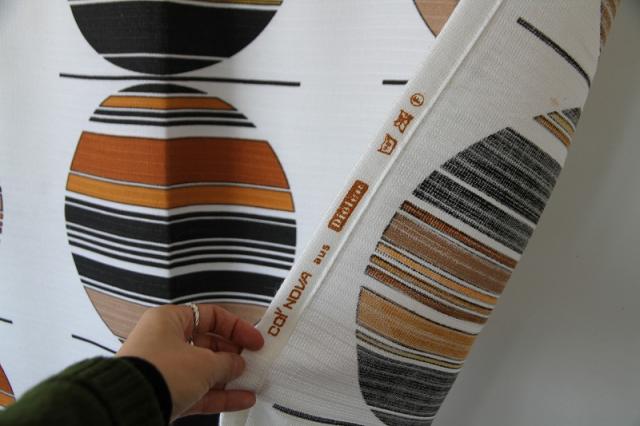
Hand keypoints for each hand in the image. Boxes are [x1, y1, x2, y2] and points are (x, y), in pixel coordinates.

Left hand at [116, 304, 263, 420]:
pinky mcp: (165, 392)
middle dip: (232, 355)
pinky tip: (241, 398)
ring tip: (250, 381)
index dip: (236, 327)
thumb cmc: (157, 372)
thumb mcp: (204, 362)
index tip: (254, 339)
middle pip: (208, 344)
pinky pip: (198, 390)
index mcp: (168, 320)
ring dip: (228, 377)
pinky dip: (219, 395)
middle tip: (252, 361)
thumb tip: (238, 364)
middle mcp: (163, 341)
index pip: (210, 316)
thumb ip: (227, 362)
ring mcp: (164, 369)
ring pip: (204, 370)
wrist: (131, 405)